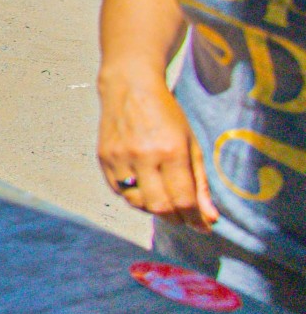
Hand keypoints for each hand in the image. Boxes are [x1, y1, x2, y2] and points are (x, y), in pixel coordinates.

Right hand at [97, 69, 217, 224]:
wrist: (130, 88)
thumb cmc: (167, 115)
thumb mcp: (191, 145)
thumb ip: (200, 183)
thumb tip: (209, 218)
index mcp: (171, 150)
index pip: (183, 200)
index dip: (195, 219)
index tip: (203, 226)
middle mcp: (143, 156)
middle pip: (160, 207)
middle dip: (176, 218)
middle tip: (185, 216)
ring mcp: (120, 157)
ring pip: (138, 203)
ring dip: (155, 209)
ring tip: (165, 199)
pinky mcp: (104, 158)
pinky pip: (120, 192)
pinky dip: (135, 197)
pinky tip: (145, 187)